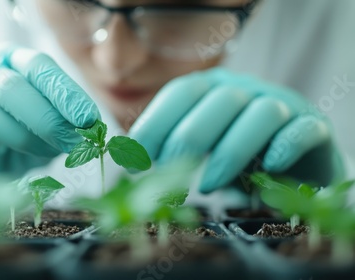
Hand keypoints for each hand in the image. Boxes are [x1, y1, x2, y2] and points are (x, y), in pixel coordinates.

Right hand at [0, 44, 98, 183]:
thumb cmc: (21, 140)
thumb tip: (90, 128)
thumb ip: (67, 123)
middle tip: (67, 144)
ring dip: (13, 136)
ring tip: (32, 153)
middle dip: (44, 120)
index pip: (38, 67)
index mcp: (13, 63)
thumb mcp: (50, 130)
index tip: (88, 120)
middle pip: (8, 86)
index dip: (64, 93)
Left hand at [129, 68, 344, 192]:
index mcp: (212, 89)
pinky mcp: (314, 127)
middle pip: (218, 100)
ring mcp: (283, 105)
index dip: (156, 123)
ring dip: (230, 151)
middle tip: (170, 172)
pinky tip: (267, 168)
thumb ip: (169, 148)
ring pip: (260, 114)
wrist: (289, 163)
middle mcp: (246, 90)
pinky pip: (302, 130)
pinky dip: (284, 147)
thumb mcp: (198, 148)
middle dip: (188, 137)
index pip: (180, 93)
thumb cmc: (234, 156)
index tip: (138, 159)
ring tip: (207, 185)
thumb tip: (128, 161)